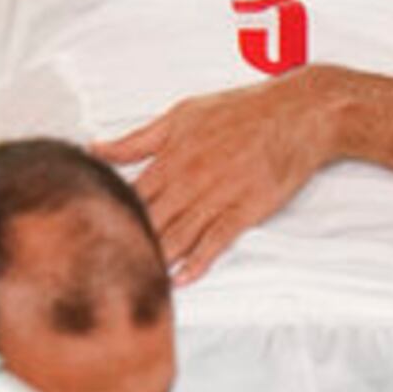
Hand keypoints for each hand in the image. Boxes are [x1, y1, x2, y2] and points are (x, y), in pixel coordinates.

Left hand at [98, 70, 349, 280]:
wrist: (295, 114)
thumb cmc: (240, 111)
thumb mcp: (180, 116)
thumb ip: (136, 140)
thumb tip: (96, 150)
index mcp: (171, 156)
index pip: (131, 195)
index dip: (113, 218)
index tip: (96, 236)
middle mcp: (190, 178)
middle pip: (151, 220)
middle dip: (131, 244)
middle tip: (108, 268)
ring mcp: (218, 195)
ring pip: (179, 235)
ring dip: (159, 259)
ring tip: (138, 280)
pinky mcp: (245, 209)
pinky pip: (216, 240)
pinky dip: (198, 261)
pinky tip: (182, 277)